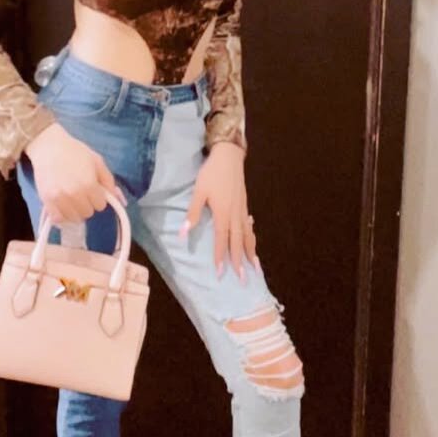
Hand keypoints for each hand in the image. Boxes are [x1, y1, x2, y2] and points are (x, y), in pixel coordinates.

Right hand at [24, 122, 127, 223]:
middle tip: (82, 193)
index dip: (98, 198)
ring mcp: (59, 198)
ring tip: (72, 199)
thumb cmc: (74, 152)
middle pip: (88, 213)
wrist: (49, 147)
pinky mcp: (46, 200)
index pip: (100, 205)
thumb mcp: (97, 162)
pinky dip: (61, 215)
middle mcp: (74, 193)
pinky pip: (57, 218)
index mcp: (89, 184)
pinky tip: (62, 205)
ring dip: (75, 211)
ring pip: (73, 218)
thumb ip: (109, 181)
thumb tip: (118, 199)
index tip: (93, 191)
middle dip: (87, 204)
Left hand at [180, 142, 258, 281]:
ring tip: (255, 268)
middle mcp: (235, 215)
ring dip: (251, 253)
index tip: (222, 273)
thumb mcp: (199, 192)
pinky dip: (252, 238)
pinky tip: (253, 243)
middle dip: (240, 261)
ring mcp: (242, 210)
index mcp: (223, 213)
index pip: (221, 240)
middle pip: (238, 242)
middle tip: (244, 279)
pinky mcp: (244, 205)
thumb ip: (193, 213)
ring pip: (247, 236)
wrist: (229, 157)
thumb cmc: (211, 173)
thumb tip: (182, 234)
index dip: (221, 257)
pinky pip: (249, 227)